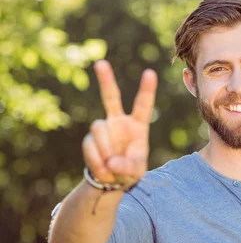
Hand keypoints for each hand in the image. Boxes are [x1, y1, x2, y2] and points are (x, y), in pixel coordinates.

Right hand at [82, 60, 157, 187]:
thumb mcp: (136, 172)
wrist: (112, 180)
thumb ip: (128, 167)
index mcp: (138, 125)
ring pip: (98, 128)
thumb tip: (111, 162)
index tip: (150, 73)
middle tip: (100, 62)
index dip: (146, 90)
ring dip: (104, 149)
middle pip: (110, 97)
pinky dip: (96, 161)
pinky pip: (90, 146)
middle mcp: (119, 122)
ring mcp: (103, 129)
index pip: (143, 104)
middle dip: (105, 80)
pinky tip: (104, 170)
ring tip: (111, 167)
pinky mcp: (90, 139)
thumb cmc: (131, 171)